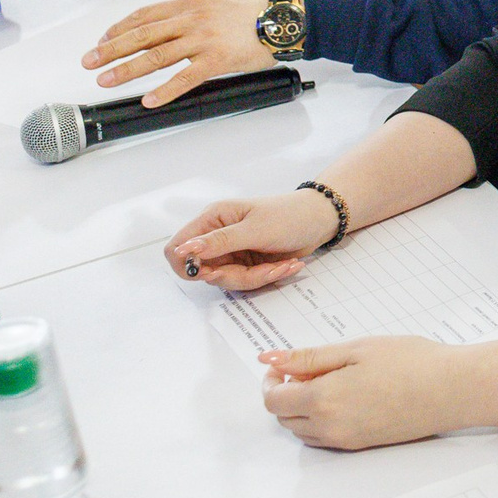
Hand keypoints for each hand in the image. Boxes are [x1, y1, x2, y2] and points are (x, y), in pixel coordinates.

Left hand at [84, 0, 273, 104]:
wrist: (284, 18)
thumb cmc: (254, 13)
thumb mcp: (215, 4)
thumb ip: (190, 15)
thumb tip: (166, 29)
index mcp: (189, 4)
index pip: (144, 15)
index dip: (118, 29)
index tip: (102, 41)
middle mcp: (192, 19)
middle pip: (142, 35)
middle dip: (111, 49)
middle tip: (90, 61)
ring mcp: (203, 39)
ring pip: (156, 55)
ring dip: (127, 69)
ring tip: (107, 79)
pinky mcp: (217, 60)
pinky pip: (185, 77)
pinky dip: (165, 90)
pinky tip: (150, 99)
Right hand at [165, 189, 340, 289]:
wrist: (321, 220)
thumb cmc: (289, 215)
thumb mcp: (254, 229)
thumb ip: (219, 242)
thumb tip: (184, 250)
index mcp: (212, 219)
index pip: (176, 248)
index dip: (186, 264)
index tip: (211, 270)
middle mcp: (217, 237)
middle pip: (204, 271)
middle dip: (233, 275)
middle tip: (262, 269)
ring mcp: (232, 252)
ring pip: (227, 280)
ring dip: (257, 277)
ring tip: (284, 264)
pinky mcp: (247, 264)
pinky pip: (246, 281)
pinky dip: (268, 276)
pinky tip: (289, 265)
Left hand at [259, 336, 470, 448]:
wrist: (453, 389)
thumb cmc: (411, 362)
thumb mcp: (357, 349)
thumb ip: (309, 357)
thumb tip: (269, 360)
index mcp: (323, 399)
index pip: (274, 401)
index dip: (272, 381)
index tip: (285, 366)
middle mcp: (329, 427)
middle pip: (284, 418)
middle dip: (286, 394)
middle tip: (308, 369)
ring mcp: (345, 440)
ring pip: (303, 431)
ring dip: (302, 409)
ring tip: (330, 381)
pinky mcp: (361, 445)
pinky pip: (324, 438)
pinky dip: (320, 420)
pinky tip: (346, 397)